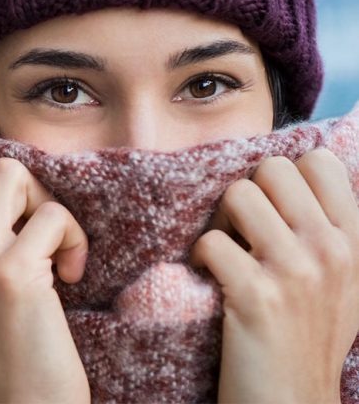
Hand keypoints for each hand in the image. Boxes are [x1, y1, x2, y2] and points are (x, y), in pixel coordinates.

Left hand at [191, 147, 358, 402]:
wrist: (291, 402)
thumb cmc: (309, 338)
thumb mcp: (345, 282)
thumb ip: (332, 230)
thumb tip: (301, 174)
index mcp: (354, 241)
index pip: (319, 162)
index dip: (284, 177)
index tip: (272, 209)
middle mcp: (332, 250)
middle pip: (271, 169)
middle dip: (247, 194)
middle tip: (240, 231)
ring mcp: (296, 271)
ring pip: (238, 195)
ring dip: (220, 222)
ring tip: (224, 253)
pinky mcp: (256, 295)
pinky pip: (211, 241)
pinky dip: (199, 257)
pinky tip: (208, 278)